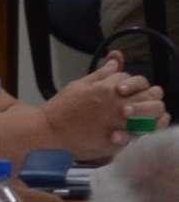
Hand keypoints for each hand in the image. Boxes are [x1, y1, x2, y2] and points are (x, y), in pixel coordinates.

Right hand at [39, 52, 168, 158]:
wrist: (51, 133)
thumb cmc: (61, 109)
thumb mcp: (79, 85)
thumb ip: (100, 74)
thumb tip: (115, 61)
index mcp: (106, 88)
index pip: (133, 79)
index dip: (131, 83)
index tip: (125, 89)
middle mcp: (116, 104)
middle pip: (148, 94)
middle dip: (148, 95)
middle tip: (139, 100)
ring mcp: (120, 123)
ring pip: (151, 113)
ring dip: (150, 112)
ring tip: (140, 115)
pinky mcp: (119, 140)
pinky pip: (143, 132)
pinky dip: (145, 129)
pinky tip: (136, 128)